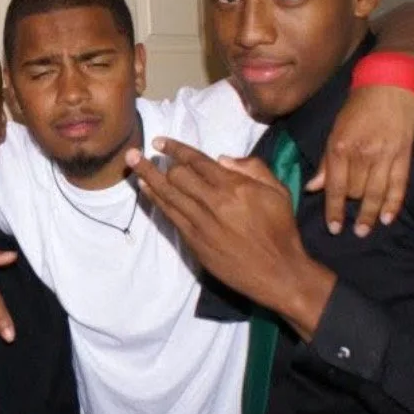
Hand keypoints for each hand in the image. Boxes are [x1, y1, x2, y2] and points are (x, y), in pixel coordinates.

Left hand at [126, 139, 336, 339]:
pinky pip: (170, 215)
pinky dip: (156, 200)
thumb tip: (221, 159)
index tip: (159, 142)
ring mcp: (201, 223)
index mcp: (234, 186)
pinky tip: (146, 191)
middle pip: (177, 176)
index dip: (175, 149)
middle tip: (138, 153)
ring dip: (147, 177)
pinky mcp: (194, 241)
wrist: (277, 272)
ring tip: (132, 164)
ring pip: (167, 195)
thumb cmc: (280, 229)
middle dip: (155, 162)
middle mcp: (213, 202)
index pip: (197, 161)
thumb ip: (252, 168)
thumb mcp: (278, 191)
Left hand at [305, 85, 413, 236]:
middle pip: (355, 192)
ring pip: (376, 193)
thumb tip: (313, 188)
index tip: (333, 228)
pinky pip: (399, 185)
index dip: (333, 210)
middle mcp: (363, 154)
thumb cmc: (357, 107)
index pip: (335, 187)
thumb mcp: (334, 131)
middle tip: (350, 222)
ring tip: (364, 230)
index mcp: (341, 147)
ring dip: (369, 215)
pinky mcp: (404, 154)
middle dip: (350, 206)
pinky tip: (387, 218)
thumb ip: (326, 161)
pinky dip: (393, 204)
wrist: (389, 84)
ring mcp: (385, 155)